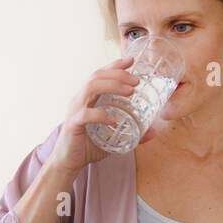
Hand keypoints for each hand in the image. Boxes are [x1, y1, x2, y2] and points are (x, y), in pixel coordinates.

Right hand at [51, 53, 142, 173]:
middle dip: (118, 74)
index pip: (100, 74)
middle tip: (136, 81)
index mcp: (88, 98)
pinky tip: (115, 121)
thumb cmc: (88, 147)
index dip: (115, 65)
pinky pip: (87, 115)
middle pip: (96, 76)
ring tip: (130, 92)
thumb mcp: (113, 137)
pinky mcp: (73, 124)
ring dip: (112, 86)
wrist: (68, 162)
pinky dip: (102, 115)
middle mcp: (80, 100)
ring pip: (90, 88)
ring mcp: (75, 111)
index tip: (131, 60)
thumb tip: (153, 132)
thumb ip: (133, 133)